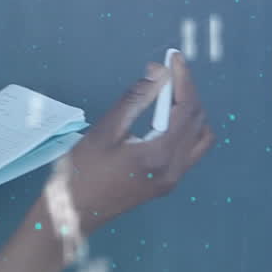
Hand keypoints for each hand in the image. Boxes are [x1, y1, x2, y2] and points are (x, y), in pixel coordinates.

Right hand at [49, 50, 213, 237]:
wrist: (72, 214)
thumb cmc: (82, 171)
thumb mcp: (106, 130)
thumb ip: (135, 99)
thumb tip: (158, 72)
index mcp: (161, 155)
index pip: (186, 109)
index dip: (183, 79)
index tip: (174, 57)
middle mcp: (175, 169)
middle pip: (197, 121)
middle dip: (187, 90)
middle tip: (168, 70)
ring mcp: (173, 179)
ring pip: (200, 137)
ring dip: (190, 111)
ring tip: (168, 93)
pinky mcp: (166, 184)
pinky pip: (190, 151)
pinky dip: (185, 128)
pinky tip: (164, 118)